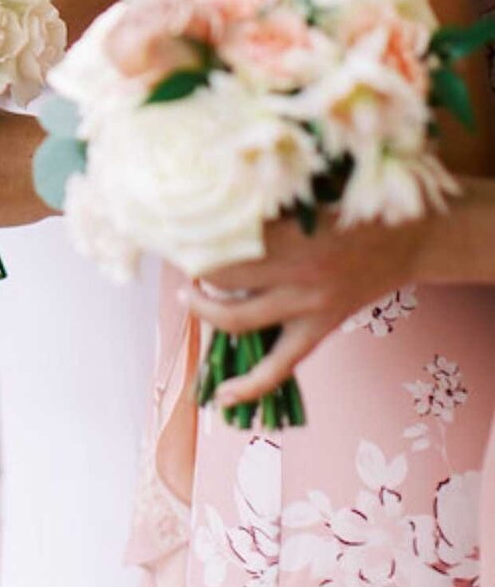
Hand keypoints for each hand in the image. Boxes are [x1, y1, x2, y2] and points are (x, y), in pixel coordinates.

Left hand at [185, 210, 425, 409]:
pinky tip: (221, 397)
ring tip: (187, 296)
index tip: (174, 222)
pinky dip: (249, 385)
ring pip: (237, 320)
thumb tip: (218, 189)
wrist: (412, 239)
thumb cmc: (358, 205)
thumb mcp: (316, 191)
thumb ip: (272, 199)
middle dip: (191, 266)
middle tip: (179, 252)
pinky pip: (279, 366)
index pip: (226, 237)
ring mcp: (308, 306)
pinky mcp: (319, 329)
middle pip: (221, 277)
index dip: (193, 232)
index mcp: (295, 233)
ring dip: (203, 311)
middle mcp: (297, 273)